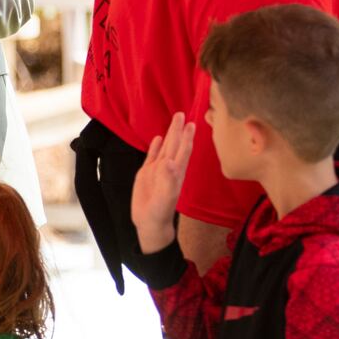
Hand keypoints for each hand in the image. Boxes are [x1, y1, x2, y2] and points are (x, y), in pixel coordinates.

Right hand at [131, 111, 195, 254]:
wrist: (149, 224)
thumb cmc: (158, 213)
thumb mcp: (164, 197)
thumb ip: (167, 180)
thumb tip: (170, 162)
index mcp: (175, 173)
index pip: (183, 150)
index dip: (187, 137)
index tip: (192, 123)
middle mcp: (168, 169)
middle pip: (175, 145)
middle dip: (179, 130)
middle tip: (182, 114)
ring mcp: (158, 171)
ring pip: (165, 148)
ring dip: (169, 134)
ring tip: (174, 121)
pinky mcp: (146, 174)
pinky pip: (152, 156)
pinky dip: (155, 146)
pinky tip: (157, 138)